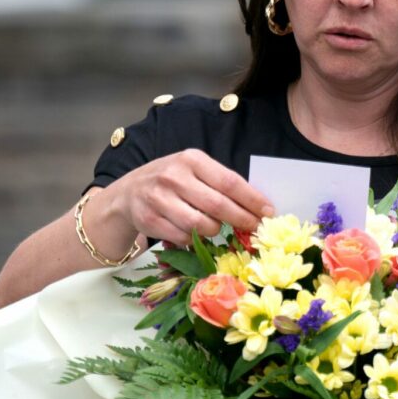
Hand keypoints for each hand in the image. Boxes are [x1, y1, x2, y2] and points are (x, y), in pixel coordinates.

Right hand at [104, 150, 274, 245]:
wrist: (129, 192)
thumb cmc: (171, 181)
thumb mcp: (194, 171)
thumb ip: (220, 183)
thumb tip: (257, 205)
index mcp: (191, 160)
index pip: (229, 181)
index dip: (252, 199)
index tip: (268, 212)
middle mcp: (174, 177)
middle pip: (218, 206)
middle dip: (242, 220)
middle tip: (255, 228)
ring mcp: (160, 199)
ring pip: (202, 225)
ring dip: (216, 230)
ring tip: (217, 227)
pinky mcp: (150, 220)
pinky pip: (185, 237)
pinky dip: (194, 239)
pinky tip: (193, 231)